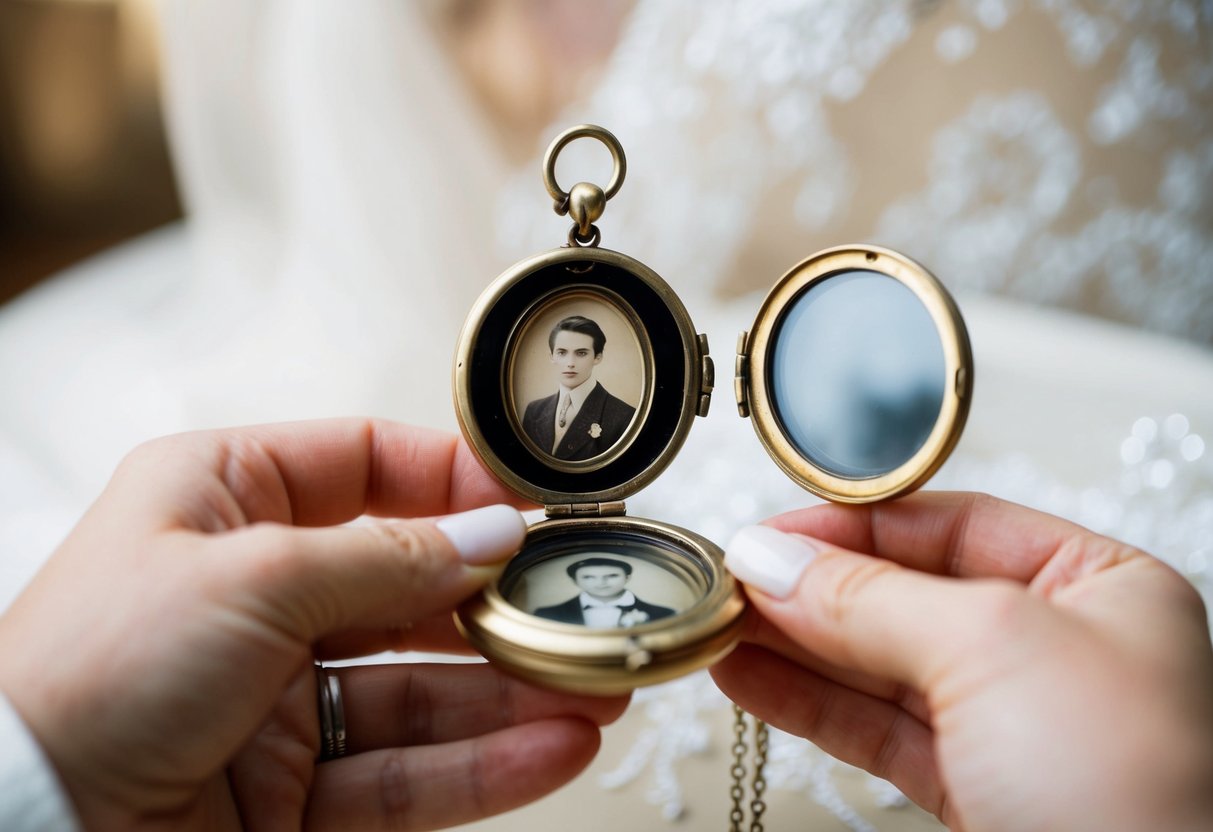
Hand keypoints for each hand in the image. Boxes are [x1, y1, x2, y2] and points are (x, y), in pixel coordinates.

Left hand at [0, 419, 627, 829]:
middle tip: (581, 608)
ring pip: (419, 688)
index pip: (365, 465)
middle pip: (408, 586)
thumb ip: (387, 557)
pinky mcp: (288, 789)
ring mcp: (275, 695)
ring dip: (509, 692)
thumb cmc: (86, 672)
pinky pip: (402, 771)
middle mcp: (255, 593)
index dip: (453, 481)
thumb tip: (491, 536)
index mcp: (224, 502)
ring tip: (592, 689)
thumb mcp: (251, 576)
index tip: (529, 506)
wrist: (19, 831)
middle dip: (500, 603)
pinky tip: (550, 749)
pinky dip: (480, 764)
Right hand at [712, 492, 1212, 831]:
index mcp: (1098, 585)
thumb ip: (871, 598)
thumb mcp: (993, 647)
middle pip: (904, 593)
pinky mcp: (974, 789)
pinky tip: (752, 679)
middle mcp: (1056, 648)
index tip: (772, 535)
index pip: (950, 524)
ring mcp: (1011, 723)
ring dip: (793, 646)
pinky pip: (873, 728)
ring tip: (721, 627)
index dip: (852, 525)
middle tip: (731, 581)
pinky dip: (806, 703)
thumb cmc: (1134, 792)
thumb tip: (777, 562)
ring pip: (879, 665)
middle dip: (812, 589)